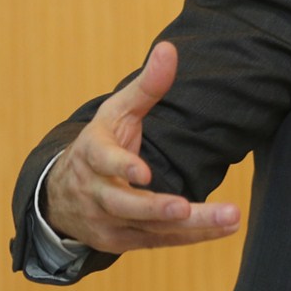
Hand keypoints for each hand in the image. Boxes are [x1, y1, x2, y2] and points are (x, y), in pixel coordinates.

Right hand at [41, 42, 241, 252]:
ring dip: (192, 225)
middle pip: (129, 206)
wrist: (60, 196)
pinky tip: (225, 228)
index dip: (121, 167)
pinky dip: (193, 236)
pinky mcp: (123, 242)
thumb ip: (146, 85)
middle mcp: (97, 194)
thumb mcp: (116, 112)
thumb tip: (169, 49)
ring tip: (230, 218)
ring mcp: (108, 222)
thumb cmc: (99, 144)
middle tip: (187, 208)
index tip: (141, 173)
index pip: (103, 162)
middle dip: (160, 208)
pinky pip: (161, 241)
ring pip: (151, 228)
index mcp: (92, 155)